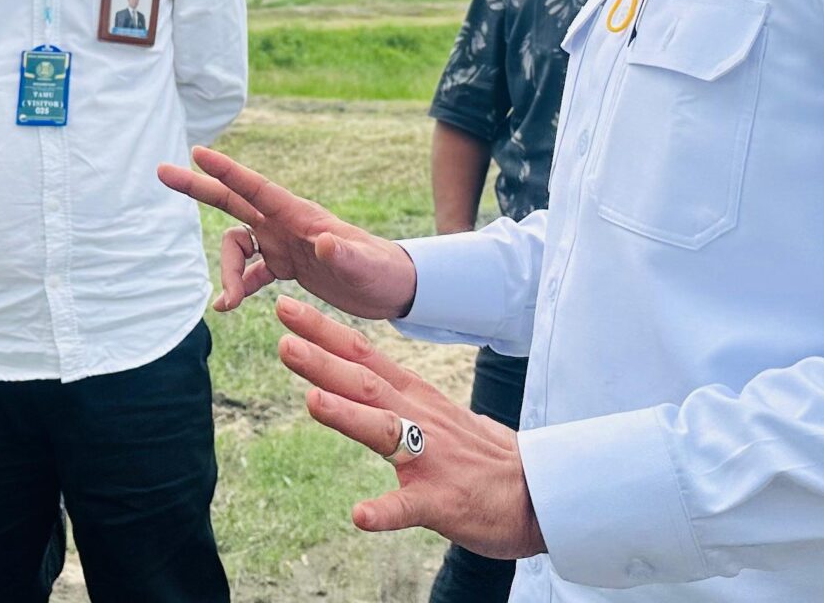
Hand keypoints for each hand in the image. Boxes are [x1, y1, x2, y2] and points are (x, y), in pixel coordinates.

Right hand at [157, 146, 417, 318]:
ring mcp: (282, 242)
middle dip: (199, 187)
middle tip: (162, 172)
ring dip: (225, 272)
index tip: (198, 153)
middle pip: (233, 200)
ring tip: (227, 303)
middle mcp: (285, 224)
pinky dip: (235, 287)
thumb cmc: (382, 271)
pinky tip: (227, 308)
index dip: (228, 172)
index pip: (257, 188)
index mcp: (301, 216)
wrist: (392, 287)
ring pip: (235, 246)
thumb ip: (345, 254)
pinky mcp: (285, 264)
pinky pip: (248, 273)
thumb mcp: (365, 266)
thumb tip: (324, 240)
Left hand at [276, 297, 544, 559]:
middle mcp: (420, 420)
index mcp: (416, 399)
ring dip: (348, 415)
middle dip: (323, 362)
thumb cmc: (481, 456)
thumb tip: (354, 377)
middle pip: (366, 383)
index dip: (325, 332)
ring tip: (312, 401)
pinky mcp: (442, 502)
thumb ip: (394, 397)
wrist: (539, 493)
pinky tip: (361, 515)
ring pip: (385, 432)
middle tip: (284, 341)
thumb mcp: (435, 413)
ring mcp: (431, 460)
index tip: (289, 309)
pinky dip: (384, 510)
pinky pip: (409, 507)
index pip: (364, 356)